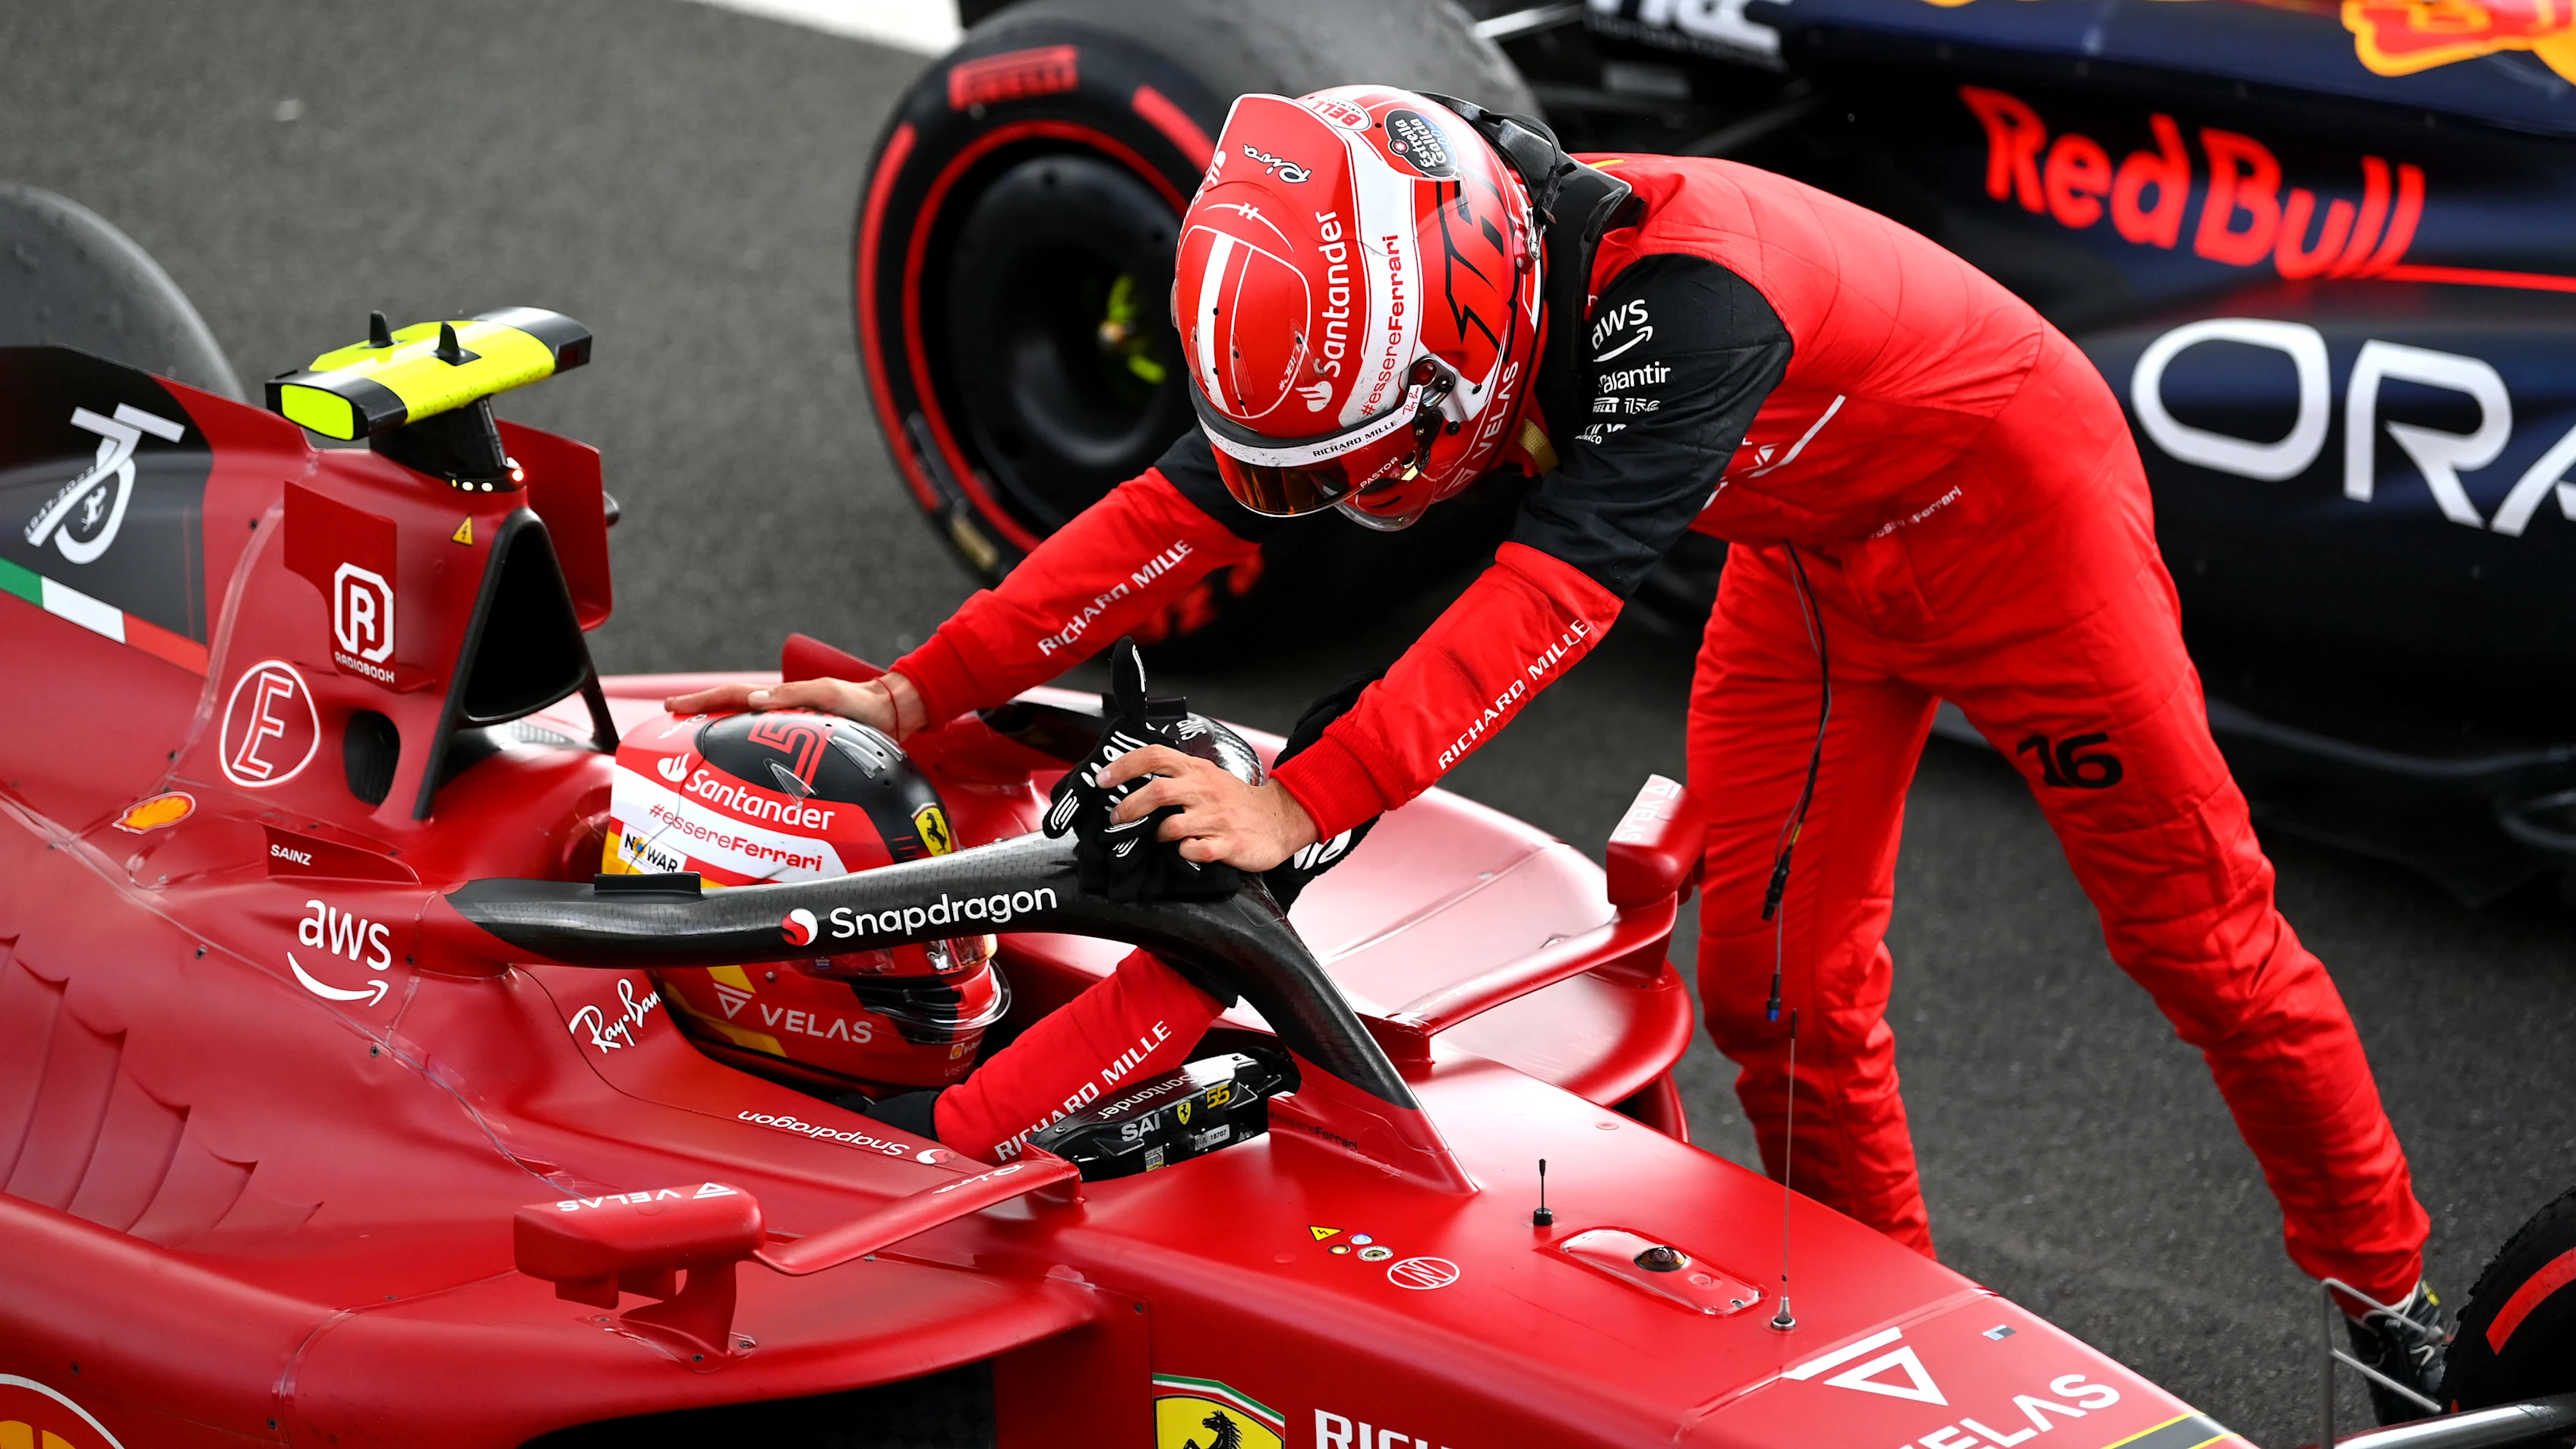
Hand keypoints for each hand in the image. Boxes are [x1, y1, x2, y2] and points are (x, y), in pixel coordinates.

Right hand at [661, 671, 925, 737]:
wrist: (889, 715)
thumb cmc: (860, 701)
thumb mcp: (828, 693)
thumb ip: (793, 695)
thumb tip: (754, 699)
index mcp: (779, 697)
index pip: (731, 697)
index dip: (701, 702)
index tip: (672, 706)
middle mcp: (778, 712)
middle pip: (730, 712)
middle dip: (699, 715)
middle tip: (670, 723)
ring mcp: (787, 729)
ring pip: (743, 732)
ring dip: (716, 735)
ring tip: (691, 747)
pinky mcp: (800, 748)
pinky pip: (764, 752)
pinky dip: (743, 756)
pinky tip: (734, 769)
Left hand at [1099, 744, 1319, 871]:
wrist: (1280, 819)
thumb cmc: (1237, 802)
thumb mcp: (1208, 778)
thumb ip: (1177, 777)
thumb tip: (1134, 784)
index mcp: (1197, 770)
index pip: (1154, 756)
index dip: (1124, 766)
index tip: (1103, 779)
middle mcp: (1204, 790)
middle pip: (1157, 791)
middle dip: (1129, 806)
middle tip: (1116, 818)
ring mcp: (1217, 818)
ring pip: (1172, 825)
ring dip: (1156, 835)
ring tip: (1157, 838)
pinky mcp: (1228, 844)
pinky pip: (1195, 850)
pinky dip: (1183, 852)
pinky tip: (1185, 851)